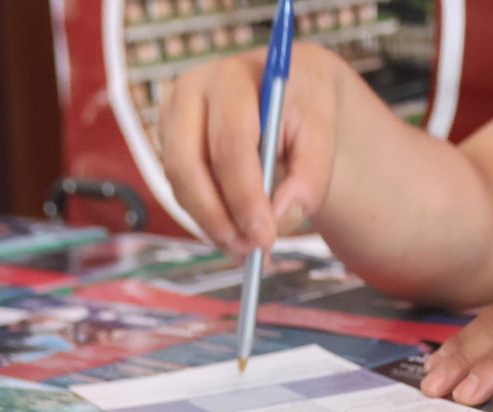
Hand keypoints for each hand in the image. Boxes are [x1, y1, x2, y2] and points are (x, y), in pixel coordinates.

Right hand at [161, 43, 344, 255]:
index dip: (244, 196)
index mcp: (232, 79)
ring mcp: (172, 118)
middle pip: (186, 167)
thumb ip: (310, 174)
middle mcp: (190, 93)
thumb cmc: (303, 105)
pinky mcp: (169, 143)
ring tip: (248, 247)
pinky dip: (208, 219)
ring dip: (212, 225)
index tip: (264, 236)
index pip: (229, 145)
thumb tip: (280, 216)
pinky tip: (236, 231)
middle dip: (217, 218)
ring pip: (179, 186)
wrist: (285, 89)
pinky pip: (182, 192)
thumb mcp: (323, 131)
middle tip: (249, 250)